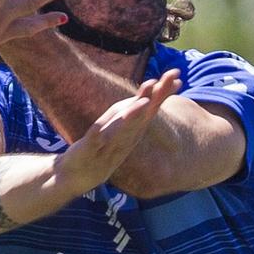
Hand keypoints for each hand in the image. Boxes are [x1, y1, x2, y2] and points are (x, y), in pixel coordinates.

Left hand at [50, 70, 181, 197]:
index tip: (176, 75)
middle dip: (152, 100)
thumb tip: (149, 96)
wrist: (77, 177)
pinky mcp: (87, 153)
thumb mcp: (121, 131)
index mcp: (132, 133)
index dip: (162, 94)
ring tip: (142, 102)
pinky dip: (97, 135)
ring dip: (131, 118)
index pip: (150, 111)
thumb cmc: (102, 151)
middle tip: (162, 82)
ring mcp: (106, 147)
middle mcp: (123, 140)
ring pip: (121, 131)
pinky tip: (98, 128)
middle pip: (140, 118)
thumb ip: (134, 114)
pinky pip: (93, 143)